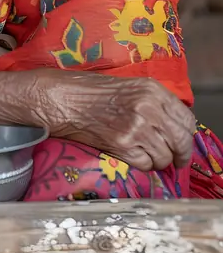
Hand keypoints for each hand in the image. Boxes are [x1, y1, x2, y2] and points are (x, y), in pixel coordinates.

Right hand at [33, 70, 195, 171]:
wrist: (64, 99)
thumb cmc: (94, 91)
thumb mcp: (132, 87)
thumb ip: (156, 103)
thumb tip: (176, 127)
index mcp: (152, 90)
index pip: (187, 119)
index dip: (186, 135)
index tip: (181, 142)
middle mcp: (148, 108)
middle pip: (181, 141)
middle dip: (180, 154)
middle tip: (175, 159)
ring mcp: (136, 128)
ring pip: (164, 157)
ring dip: (157, 160)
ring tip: (145, 153)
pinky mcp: (122, 146)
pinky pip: (145, 165)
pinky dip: (141, 164)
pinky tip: (131, 154)